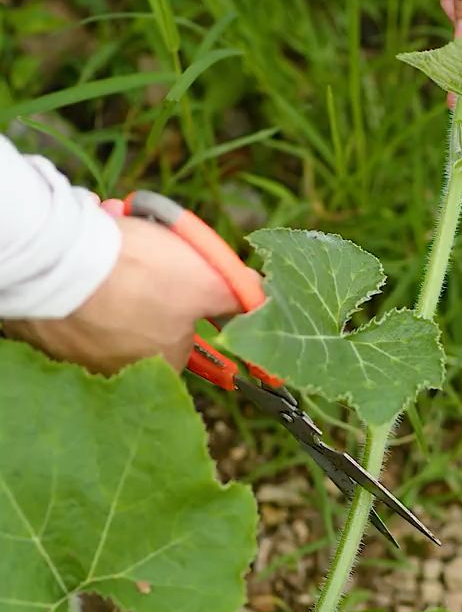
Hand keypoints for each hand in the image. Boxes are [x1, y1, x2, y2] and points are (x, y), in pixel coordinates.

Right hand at [5, 215, 243, 374]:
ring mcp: (79, 353)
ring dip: (115, 267)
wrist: (64, 260)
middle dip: (148, 274)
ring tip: (111, 240)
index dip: (184, 294)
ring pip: (108, 302)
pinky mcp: (47, 332)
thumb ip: (241, 293)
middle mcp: (119, 371)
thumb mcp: (208, 280)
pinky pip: (74, 298)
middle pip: (145, 314)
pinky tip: (83, 251)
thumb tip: (265, 300)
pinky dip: (82, 272)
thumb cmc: (142, 276)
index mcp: (162, 366)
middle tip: (141, 246)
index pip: (186, 332)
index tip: (173, 267)